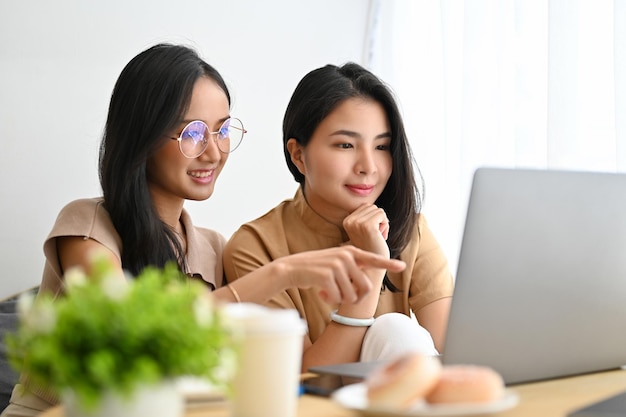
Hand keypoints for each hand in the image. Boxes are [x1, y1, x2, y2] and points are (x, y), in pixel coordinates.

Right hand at [277, 245, 404, 304]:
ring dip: (340, 300)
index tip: (402, 266)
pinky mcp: (327, 275)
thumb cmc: (315, 269)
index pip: (373, 259)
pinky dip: (330, 300)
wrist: (291, 268)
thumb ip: (352, 268)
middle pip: (365, 287)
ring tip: (328, 293)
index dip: (387, 263)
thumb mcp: (336, 263)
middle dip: (355, 298)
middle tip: (342, 298)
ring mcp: (337, 264)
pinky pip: (337, 297)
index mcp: (350, 252)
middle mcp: (346, 256)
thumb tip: (366, 287)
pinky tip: (320, 293)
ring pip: (351, 295)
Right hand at [343, 204, 389, 257]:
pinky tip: (381, 237)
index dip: (373, 219)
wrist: (372, 268)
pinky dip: (386, 225)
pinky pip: (382, 214)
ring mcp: (357, 223)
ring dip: (382, 223)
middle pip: (372, 206)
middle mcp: (349, 221)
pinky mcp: (367, 226)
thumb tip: (368, 204)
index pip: (366, 206)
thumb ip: (362, 217)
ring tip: (377, 237)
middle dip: (378, 220)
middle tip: (376, 236)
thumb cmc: (371, 249)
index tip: (371, 234)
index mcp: (346, 221)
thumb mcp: (363, 231)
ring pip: (378, 210)